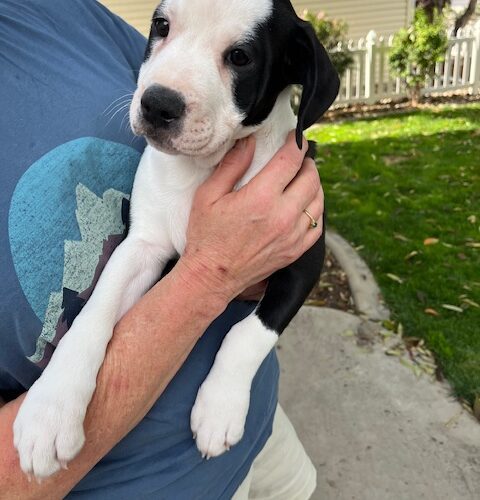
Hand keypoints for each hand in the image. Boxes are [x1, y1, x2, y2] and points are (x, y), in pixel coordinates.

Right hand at [180, 131, 323, 303]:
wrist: (212, 276)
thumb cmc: (206, 236)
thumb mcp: (209, 195)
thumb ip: (231, 166)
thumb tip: (249, 142)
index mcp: (261, 198)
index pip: (290, 161)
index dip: (296, 144)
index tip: (296, 138)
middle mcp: (283, 216)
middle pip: (311, 179)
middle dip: (307, 163)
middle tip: (299, 159)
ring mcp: (292, 235)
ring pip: (318, 202)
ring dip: (314, 185)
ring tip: (303, 179)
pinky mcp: (295, 251)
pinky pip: (317, 226)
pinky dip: (315, 210)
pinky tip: (305, 206)